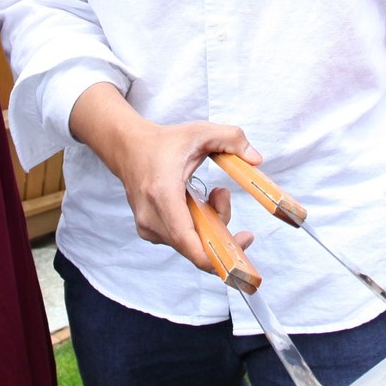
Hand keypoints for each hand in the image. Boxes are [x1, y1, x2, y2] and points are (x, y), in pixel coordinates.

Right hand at [109, 119, 260, 272]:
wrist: (128, 148)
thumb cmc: (163, 142)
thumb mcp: (201, 132)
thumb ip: (232, 138)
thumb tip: (257, 160)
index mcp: (162, 194)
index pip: (187, 241)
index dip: (217, 254)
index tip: (243, 240)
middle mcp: (151, 217)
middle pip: (197, 245)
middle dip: (221, 227)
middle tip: (223, 196)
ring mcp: (148, 228)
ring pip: (192, 245)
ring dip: (210, 224)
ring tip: (210, 194)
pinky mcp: (149, 232)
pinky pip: (183, 241)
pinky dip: (198, 227)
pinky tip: (196, 203)